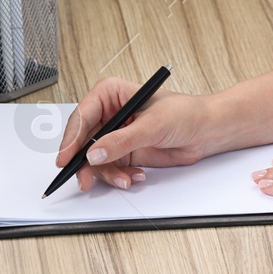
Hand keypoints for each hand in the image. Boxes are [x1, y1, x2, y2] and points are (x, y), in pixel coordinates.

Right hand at [55, 76, 218, 191]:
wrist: (206, 131)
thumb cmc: (185, 113)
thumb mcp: (152, 125)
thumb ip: (122, 140)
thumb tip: (95, 153)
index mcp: (111, 94)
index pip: (82, 115)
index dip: (71, 138)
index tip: (66, 158)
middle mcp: (109, 114)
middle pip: (82, 140)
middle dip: (84, 162)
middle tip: (84, 180)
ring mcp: (115, 135)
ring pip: (94, 159)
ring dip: (107, 173)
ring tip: (125, 179)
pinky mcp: (124, 153)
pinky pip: (110, 169)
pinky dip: (119, 177)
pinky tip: (136, 176)